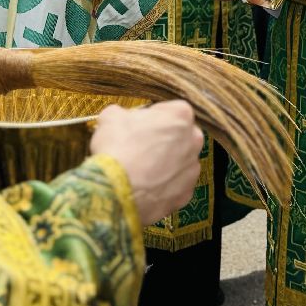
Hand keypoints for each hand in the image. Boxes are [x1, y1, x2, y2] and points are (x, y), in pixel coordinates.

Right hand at [90, 101, 204, 225]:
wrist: (115, 191)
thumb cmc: (117, 148)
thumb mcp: (111, 117)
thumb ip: (123, 114)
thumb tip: (121, 119)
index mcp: (181, 116)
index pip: (172, 110)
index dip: (153, 117)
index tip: (140, 125)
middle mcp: (194, 141)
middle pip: (180, 136)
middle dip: (164, 140)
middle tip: (141, 147)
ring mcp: (191, 170)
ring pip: (180, 163)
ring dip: (165, 164)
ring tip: (140, 170)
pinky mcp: (185, 195)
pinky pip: (175, 186)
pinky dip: (163, 187)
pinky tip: (144, 187)